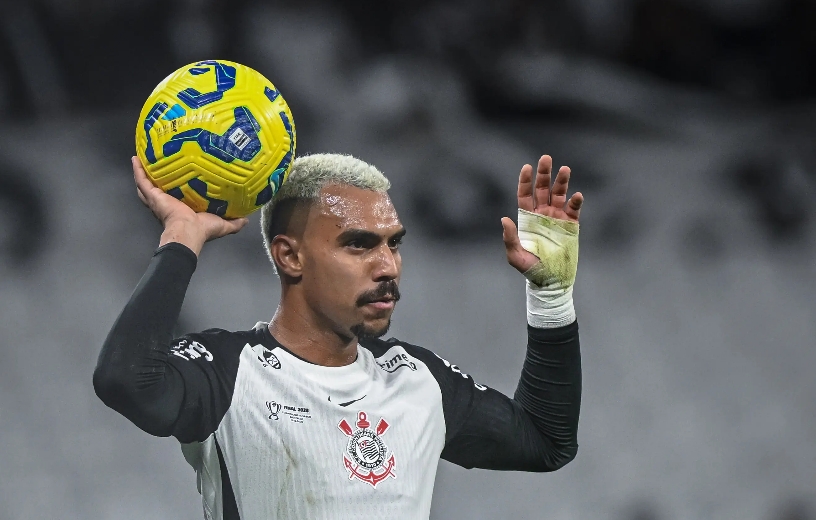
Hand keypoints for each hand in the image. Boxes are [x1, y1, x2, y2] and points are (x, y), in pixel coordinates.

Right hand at [132, 156, 247, 255]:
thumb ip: (234, 222)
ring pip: (147, 183)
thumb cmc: (203, 230)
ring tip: (142, 158)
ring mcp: (158, 198)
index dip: (176, 186)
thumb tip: (246, 220)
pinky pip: (142, 180)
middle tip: (157, 163)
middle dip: (157, 177)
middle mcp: (167, 203)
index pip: (177, 195)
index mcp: (181, 208)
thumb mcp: (222, 224)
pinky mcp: (153, 195)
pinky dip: (137, 170)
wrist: (188, 232)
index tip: (180, 174)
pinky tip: (135, 158)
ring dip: (143, 171)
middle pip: (159, 188)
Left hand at [501, 155, 582, 272]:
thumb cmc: (530, 268)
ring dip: (562, 182)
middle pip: (542, 189)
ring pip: (559, 194)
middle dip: (544, 174)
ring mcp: (557, 218)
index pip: (525, 195)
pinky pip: (573, 209)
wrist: (550, 279)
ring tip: (565, 169)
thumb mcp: (516, 255)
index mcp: (527, 218)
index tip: (527, 167)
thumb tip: (504, 219)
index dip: (525, 181)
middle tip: (546, 158)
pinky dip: (575, 201)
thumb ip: (510, 238)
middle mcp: (542, 214)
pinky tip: (576, 195)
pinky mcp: (570, 225)